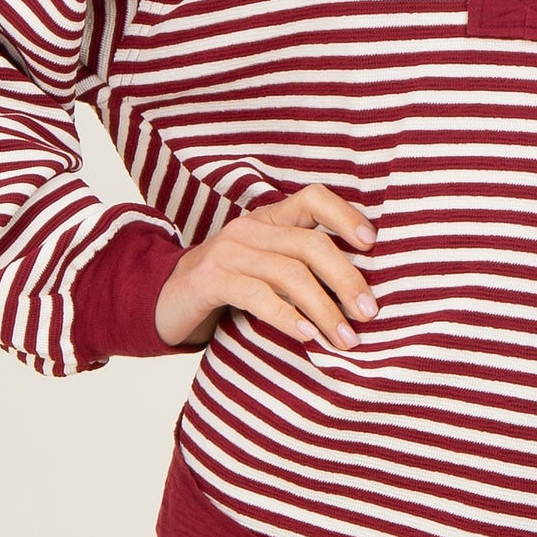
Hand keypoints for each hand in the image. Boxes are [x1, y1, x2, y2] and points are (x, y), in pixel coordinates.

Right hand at [153, 181, 378, 353]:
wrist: (163, 300)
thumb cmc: (229, 287)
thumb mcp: (266, 268)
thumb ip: (302, 267)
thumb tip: (361, 292)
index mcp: (269, 218)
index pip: (313, 198)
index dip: (346, 216)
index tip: (372, 244)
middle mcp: (250, 228)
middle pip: (310, 244)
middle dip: (346, 278)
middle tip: (369, 312)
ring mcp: (228, 252)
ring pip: (290, 274)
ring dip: (325, 309)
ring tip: (344, 337)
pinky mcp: (209, 280)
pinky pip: (258, 296)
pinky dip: (288, 316)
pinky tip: (308, 335)